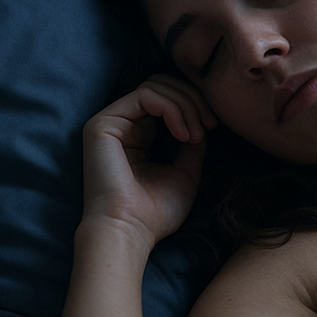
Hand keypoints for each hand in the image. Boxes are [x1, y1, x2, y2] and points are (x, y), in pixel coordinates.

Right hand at [80, 74, 216, 246]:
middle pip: (163, 85)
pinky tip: (183, 135)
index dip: (195, 105)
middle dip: (194, 100)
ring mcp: (111, 122)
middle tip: (210, 125)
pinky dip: (173, 108)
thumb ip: (192, 143)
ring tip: (195, 135)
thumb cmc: (156, 212)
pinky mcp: (103, 123)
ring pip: (156, 85)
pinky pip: (145, 94)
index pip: (168, 99)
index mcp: (140, 137)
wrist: (131, 231)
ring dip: (186, 105)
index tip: (214, 127)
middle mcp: (123, 126)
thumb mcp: (186, 172)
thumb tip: (203, 120)